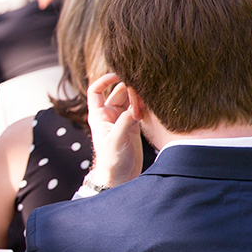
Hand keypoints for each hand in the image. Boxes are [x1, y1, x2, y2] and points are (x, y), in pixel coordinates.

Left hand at [86, 72, 142, 187]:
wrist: (119, 177)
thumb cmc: (112, 161)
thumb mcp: (117, 140)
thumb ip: (125, 122)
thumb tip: (136, 106)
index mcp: (99, 116)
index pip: (96, 90)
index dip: (105, 80)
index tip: (118, 74)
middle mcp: (110, 115)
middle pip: (119, 92)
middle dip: (130, 89)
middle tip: (142, 95)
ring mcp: (122, 119)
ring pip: (131, 99)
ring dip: (140, 97)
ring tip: (150, 101)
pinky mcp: (133, 125)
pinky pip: (140, 109)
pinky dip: (146, 105)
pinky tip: (154, 106)